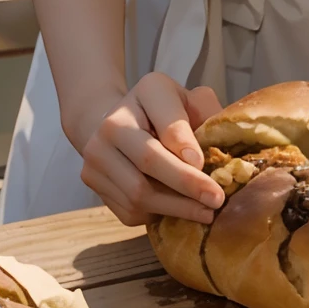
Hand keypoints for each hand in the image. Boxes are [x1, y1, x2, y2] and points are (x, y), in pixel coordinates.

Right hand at [72, 73, 224, 227]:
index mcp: (146, 93)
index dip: (183, 143)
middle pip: (148, 161)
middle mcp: (111, 123)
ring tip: (204, 213)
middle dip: (186, 184)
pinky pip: (129, 210)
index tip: (203, 163)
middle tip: (216, 200)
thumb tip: (201, 159)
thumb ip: (202, 118)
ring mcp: (97, 155)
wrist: (119, 122)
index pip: (166, 121)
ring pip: (138, 194)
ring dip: (176, 208)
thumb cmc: (167, 113)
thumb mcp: (191, 102)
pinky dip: (157, 214)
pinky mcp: (93, 182)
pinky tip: (177, 210)